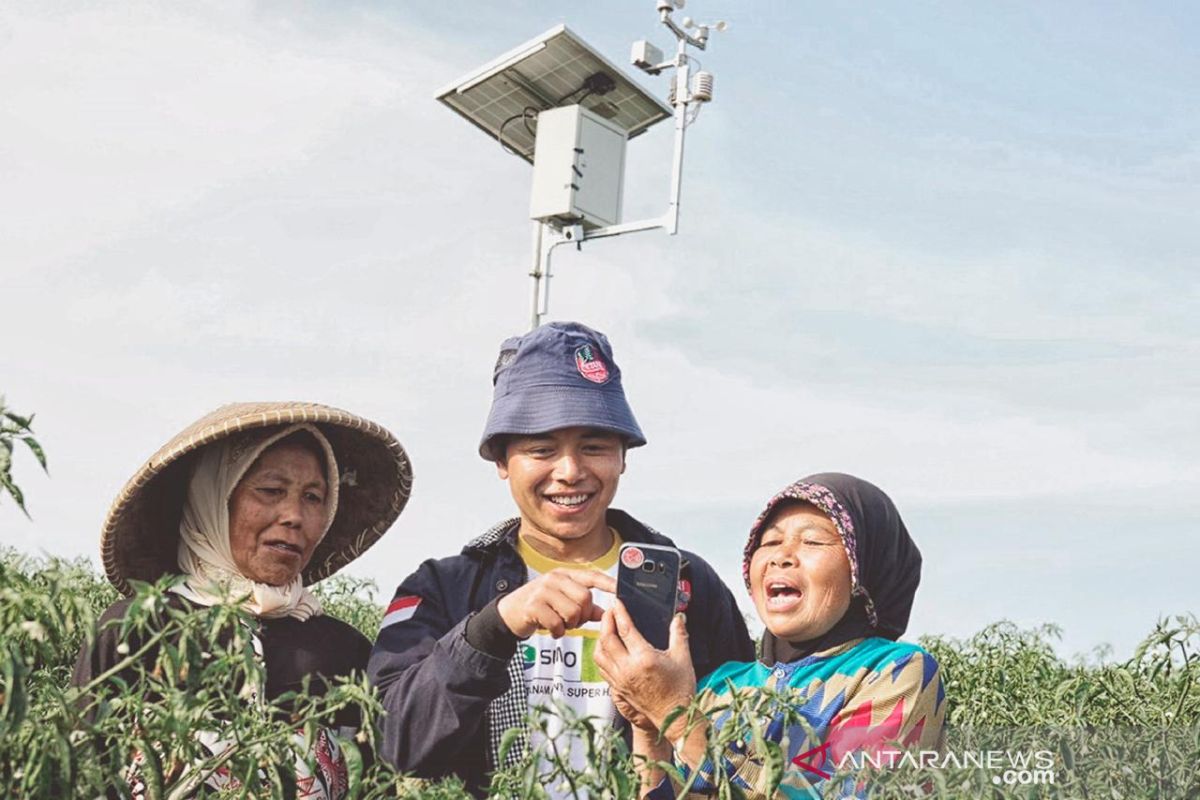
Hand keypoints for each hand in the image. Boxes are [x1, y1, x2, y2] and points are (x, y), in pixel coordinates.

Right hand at [497, 568, 615, 638]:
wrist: (509, 613)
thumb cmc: (540, 607)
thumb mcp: (562, 602)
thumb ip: (584, 607)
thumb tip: (606, 613)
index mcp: (564, 575)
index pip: (591, 576)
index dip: (607, 583)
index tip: (620, 589)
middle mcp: (554, 579)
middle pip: (585, 598)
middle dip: (583, 615)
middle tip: (573, 621)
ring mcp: (543, 591)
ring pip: (573, 612)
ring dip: (570, 625)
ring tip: (560, 624)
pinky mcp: (533, 606)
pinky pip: (557, 623)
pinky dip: (558, 632)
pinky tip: (552, 630)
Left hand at [593, 601, 696, 732]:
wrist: (674, 717)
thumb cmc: (680, 690)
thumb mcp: (683, 658)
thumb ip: (679, 634)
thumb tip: (679, 617)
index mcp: (644, 659)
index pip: (625, 629)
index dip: (619, 613)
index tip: (616, 602)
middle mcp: (628, 669)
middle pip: (606, 639)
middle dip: (606, 621)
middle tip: (610, 611)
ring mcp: (620, 680)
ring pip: (599, 654)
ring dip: (600, 638)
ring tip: (607, 628)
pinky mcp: (617, 688)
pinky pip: (602, 667)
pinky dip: (601, 654)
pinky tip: (608, 649)